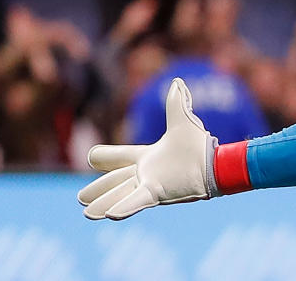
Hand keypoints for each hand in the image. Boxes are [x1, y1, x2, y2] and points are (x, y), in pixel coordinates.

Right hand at [78, 78, 218, 219]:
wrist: (214, 163)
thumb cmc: (199, 146)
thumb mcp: (182, 121)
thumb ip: (176, 102)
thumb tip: (176, 81)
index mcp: (147, 156)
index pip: (121, 156)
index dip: (105, 157)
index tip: (92, 156)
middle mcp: (145, 173)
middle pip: (116, 181)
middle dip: (99, 189)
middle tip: (81, 197)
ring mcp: (149, 184)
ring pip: (120, 194)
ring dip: (103, 202)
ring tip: (87, 212)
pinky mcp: (156, 194)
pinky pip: (135, 202)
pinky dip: (123, 207)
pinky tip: (109, 215)